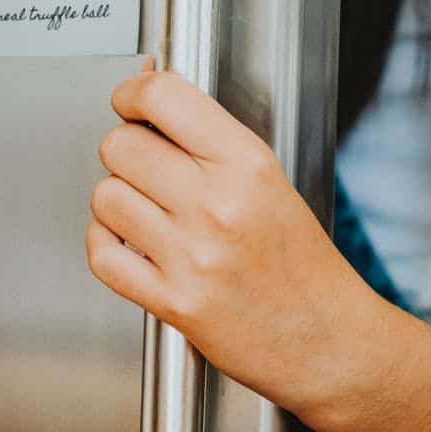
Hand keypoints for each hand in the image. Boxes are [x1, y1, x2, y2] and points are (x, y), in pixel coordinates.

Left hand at [87, 63, 375, 415]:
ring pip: (105, 196)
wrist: (327, 340)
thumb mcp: (271, 182)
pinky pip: (102, 255)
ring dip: (116, 201)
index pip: (163, 98)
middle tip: (144, 166)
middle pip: (121, 145)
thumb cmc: (303, 265)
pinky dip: (105, 244)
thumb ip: (211, 140)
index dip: (132, 93)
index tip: (130, 101)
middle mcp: (218, 205)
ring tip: (146, 212)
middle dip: (125, 151)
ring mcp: (193, 255)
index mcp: (248, 165)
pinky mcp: (174, 302)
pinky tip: (129, 243)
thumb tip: (149, 91)